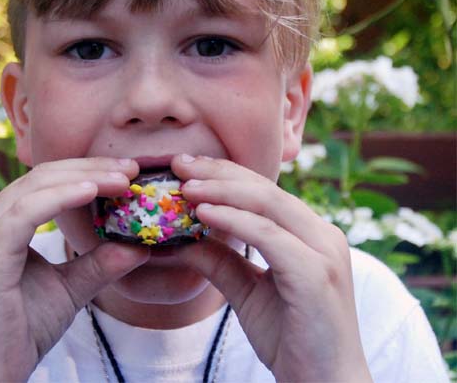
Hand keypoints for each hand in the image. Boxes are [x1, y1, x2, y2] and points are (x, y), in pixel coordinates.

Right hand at [0, 157, 148, 381]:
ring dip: (84, 178)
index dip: (87, 171)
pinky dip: (61, 197)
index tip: (128, 174)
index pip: (46, 182)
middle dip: (91, 168)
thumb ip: (100, 264)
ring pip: (37, 186)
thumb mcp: (71, 288)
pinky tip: (92, 192)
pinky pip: (26, 211)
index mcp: (1, 224)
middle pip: (43, 176)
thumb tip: (140, 246)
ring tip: (123, 180)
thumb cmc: (22, 331)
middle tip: (132, 169)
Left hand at [173, 155, 371, 381]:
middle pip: (263, 189)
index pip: (262, 191)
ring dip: (221, 190)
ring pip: (267, 204)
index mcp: (309, 233)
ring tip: (184, 186)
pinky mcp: (316, 273)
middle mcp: (322, 234)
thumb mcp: (246, 291)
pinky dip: (234, 221)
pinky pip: (269, 236)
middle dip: (218, 172)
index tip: (184, 166)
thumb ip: (221, 261)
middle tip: (179, 164)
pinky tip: (203, 213)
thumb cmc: (290, 337)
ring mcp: (324, 251)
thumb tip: (182, 238)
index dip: (223, 174)